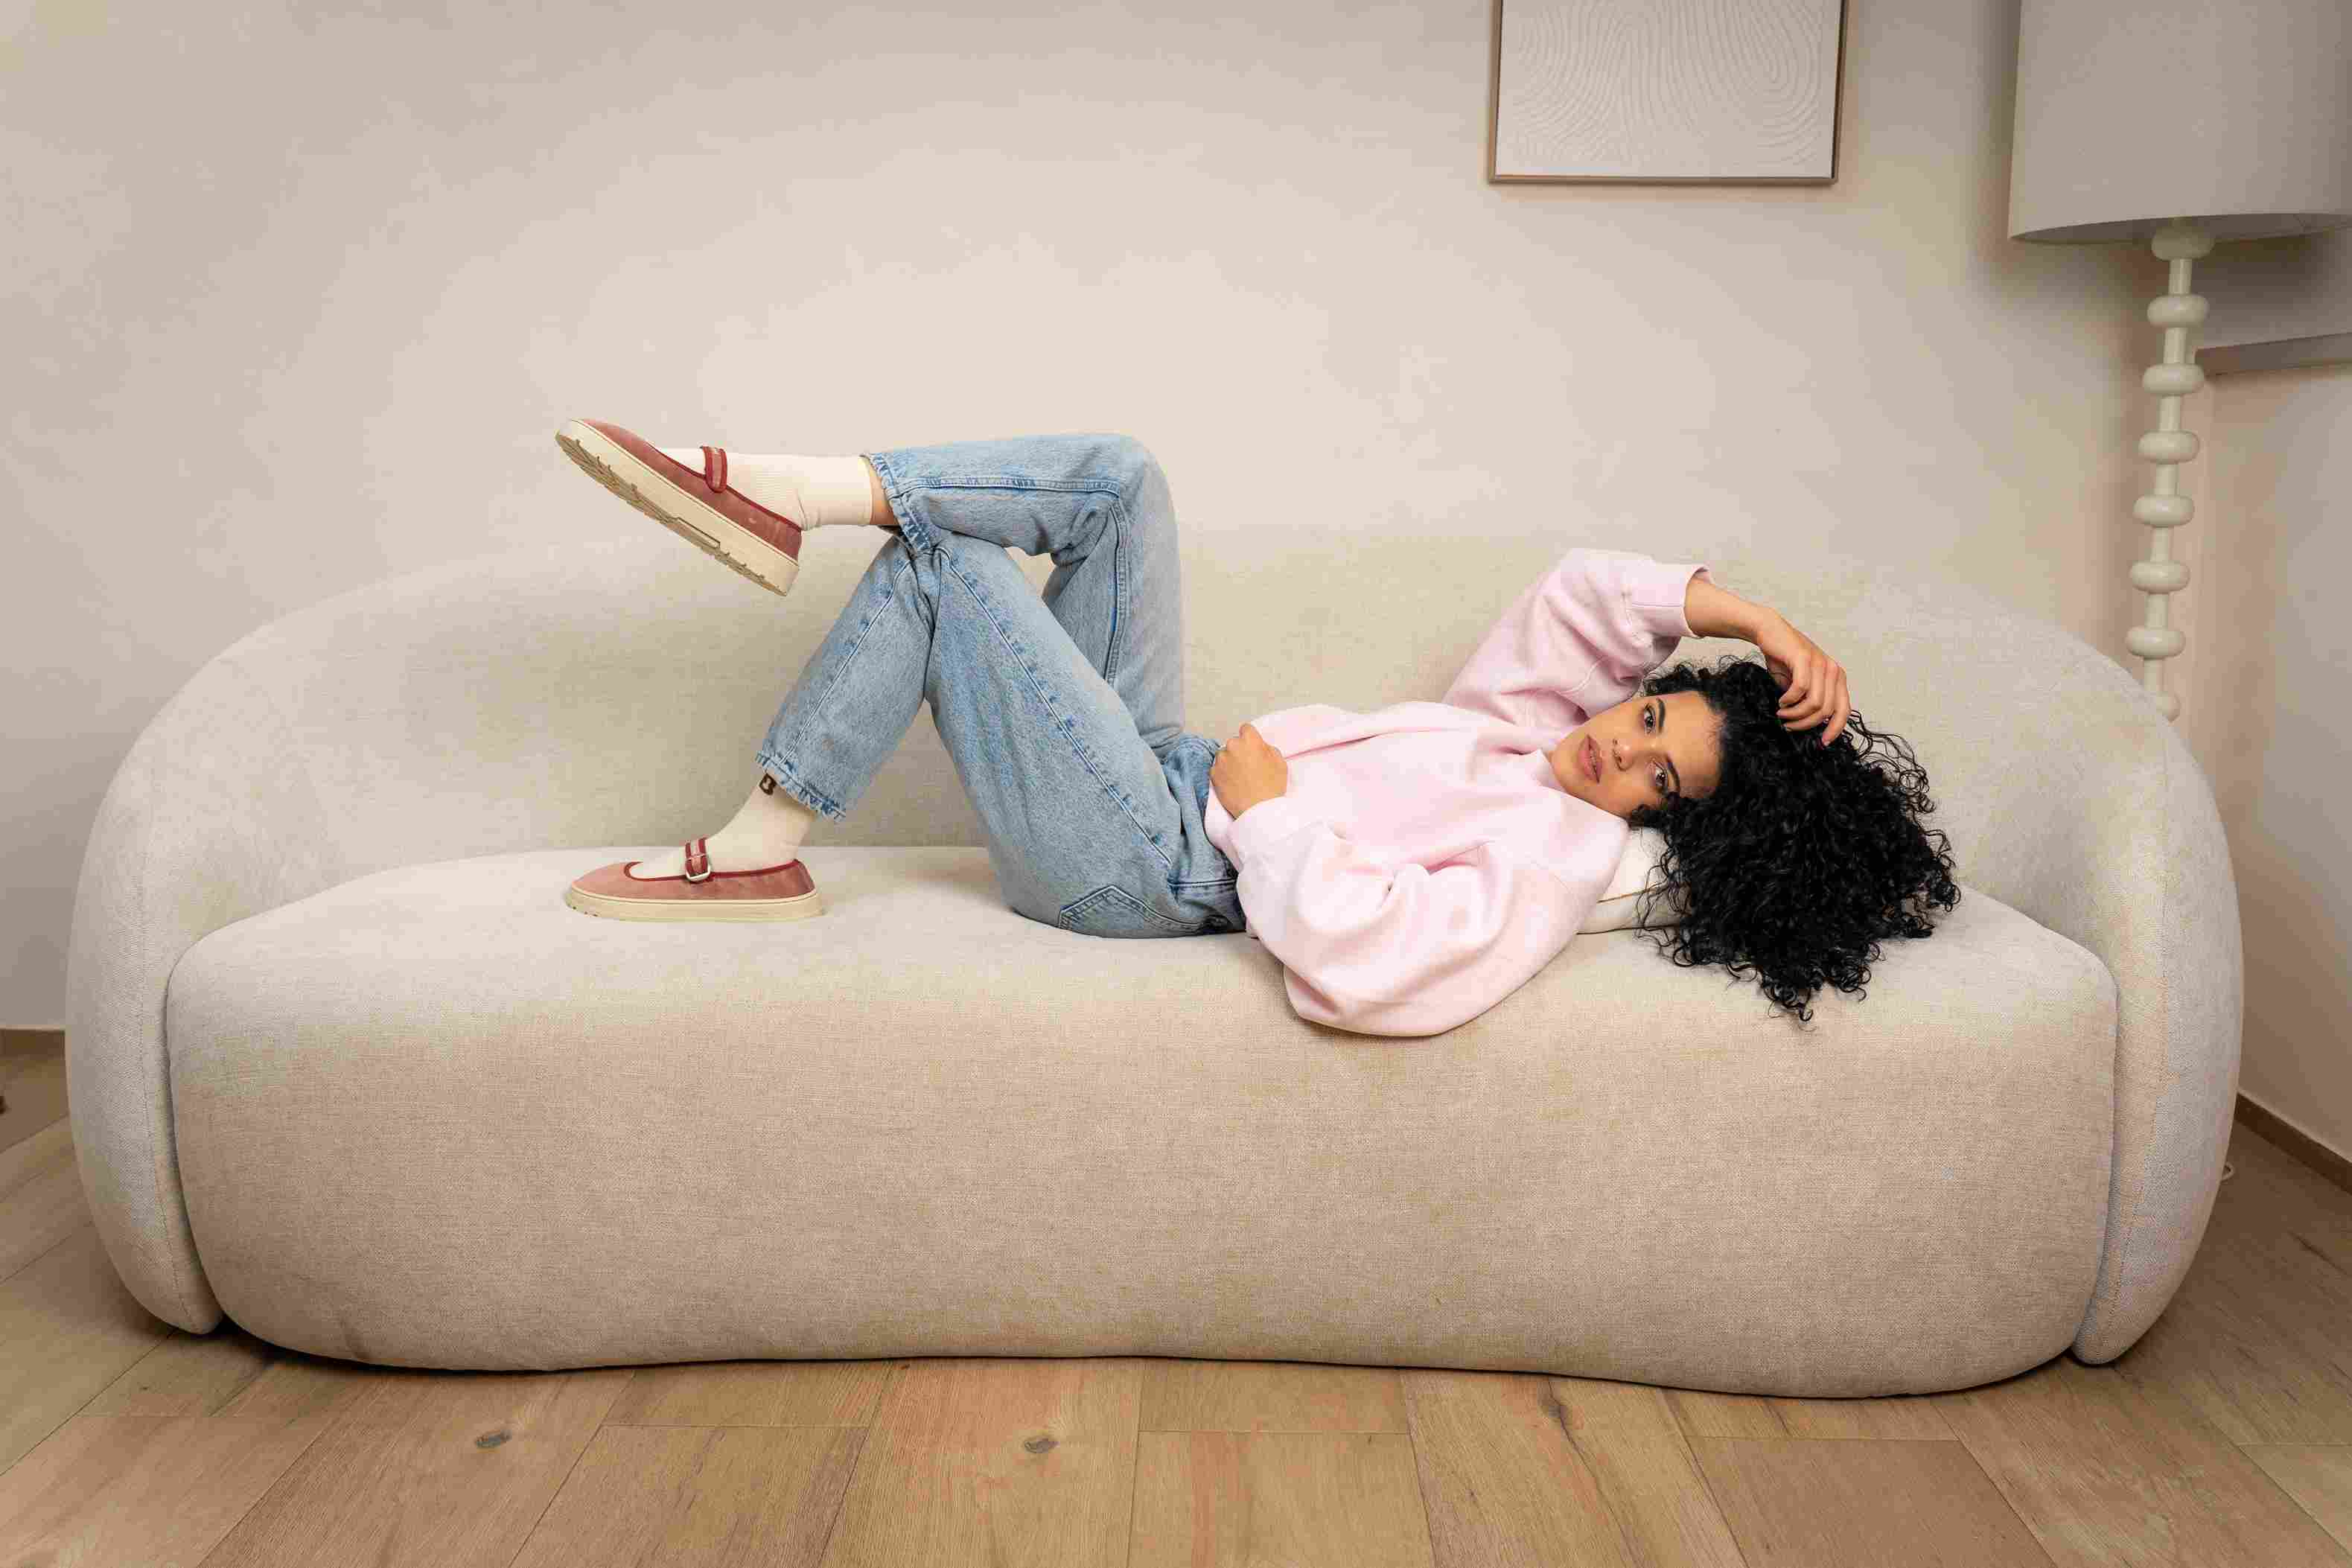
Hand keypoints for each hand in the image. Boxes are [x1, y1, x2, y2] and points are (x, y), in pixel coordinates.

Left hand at [1211, 722, 1289, 817]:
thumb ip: (1268, 748)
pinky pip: (1217, 769)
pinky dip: (1223, 774)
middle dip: (1239, 751)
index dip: (1250, 739)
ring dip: (1229, 762)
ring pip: (1224, 756)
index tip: (1251, 747)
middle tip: (1248, 766)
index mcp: (1249, 740)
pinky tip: (1233, 784)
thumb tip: (1260, 746)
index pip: (1246, 729)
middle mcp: (1232, 746)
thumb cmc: (1271, 787)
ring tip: (1240, 777)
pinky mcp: (1213, 774)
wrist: (1258, 810)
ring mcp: (1220, 760)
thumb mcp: (1280, 762)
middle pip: (1234, 743)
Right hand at [1750, 612, 1850, 745]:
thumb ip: (1809, 702)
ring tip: (1781, 714)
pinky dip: (1789, 700)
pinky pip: (1801, 689)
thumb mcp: (1801, 685)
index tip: (1821, 743)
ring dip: (1795, 714)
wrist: (1769, 633)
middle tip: (1788, 725)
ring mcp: (1820, 663)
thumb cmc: (1784, 660)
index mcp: (1837, 678)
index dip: (1835, 729)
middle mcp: (1833, 671)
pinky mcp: (1804, 658)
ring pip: (1814, 703)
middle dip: (1806, 723)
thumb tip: (1809, 726)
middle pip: (1826, 711)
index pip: (1844, 710)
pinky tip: (1780, 701)